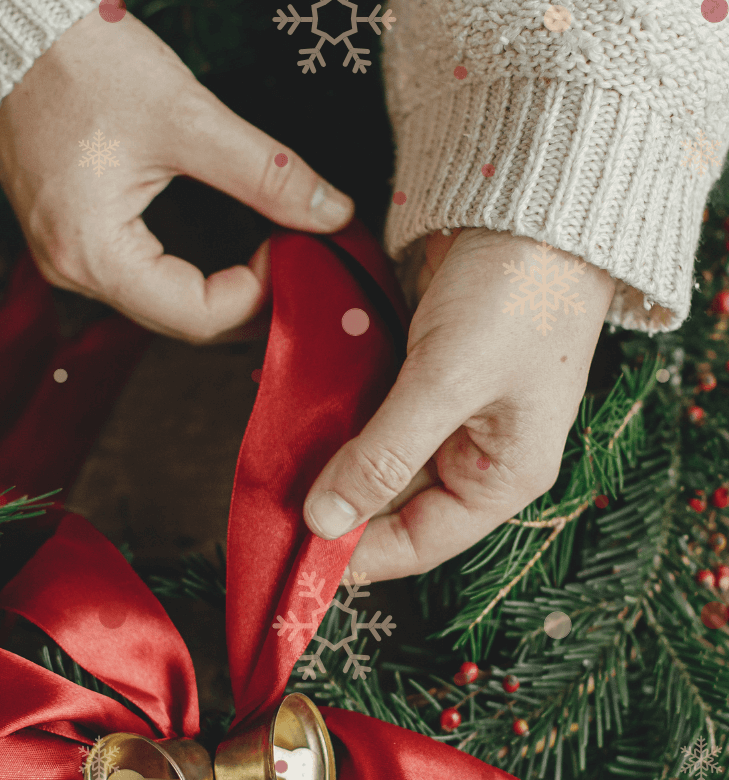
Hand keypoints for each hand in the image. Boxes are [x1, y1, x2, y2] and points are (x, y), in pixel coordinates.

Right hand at [0, 8, 353, 343]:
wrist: (8, 34)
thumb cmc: (80, 63)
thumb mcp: (187, 116)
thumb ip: (265, 173)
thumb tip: (332, 213)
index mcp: (94, 255)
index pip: (198, 317)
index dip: (259, 295)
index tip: (293, 248)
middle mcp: (74, 274)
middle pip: (181, 320)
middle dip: (246, 300)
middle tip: (296, 262)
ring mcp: (68, 261)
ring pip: (163, 304)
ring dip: (220, 291)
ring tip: (271, 258)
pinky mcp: (73, 241)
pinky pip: (141, 281)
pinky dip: (189, 274)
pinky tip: (226, 253)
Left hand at [303, 227, 615, 580]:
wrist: (533, 199)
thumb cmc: (517, 293)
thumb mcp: (447, 382)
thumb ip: (384, 456)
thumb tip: (327, 522)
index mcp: (502, 476)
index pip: (418, 542)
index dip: (357, 555)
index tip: (296, 553)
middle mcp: (474, 455)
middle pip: (389, 504)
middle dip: (334, 502)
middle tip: (273, 499)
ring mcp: (445, 415)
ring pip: (372, 460)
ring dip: (327, 459)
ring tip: (276, 458)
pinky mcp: (419, 376)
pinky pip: (369, 414)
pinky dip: (334, 416)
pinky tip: (296, 414)